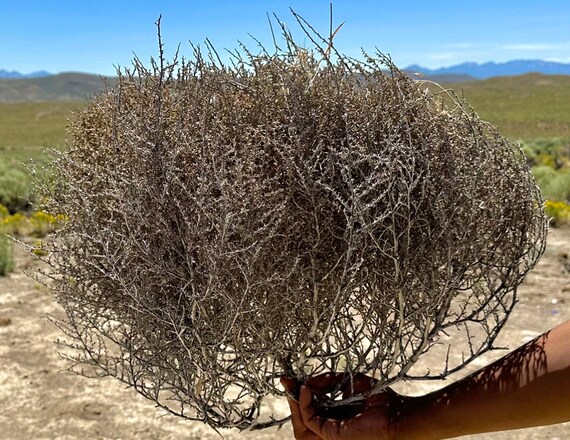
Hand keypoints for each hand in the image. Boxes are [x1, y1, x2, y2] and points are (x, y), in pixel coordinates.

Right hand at [281, 373, 402, 439]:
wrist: (396, 415)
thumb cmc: (379, 400)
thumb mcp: (350, 381)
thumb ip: (330, 380)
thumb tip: (310, 381)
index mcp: (338, 413)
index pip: (313, 403)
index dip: (302, 391)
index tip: (293, 377)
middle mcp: (332, 422)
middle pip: (304, 411)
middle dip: (294, 394)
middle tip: (287, 380)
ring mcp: (330, 430)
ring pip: (303, 417)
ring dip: (296, 399)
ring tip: (294, 383)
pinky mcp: (330, 433)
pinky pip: (310, 418)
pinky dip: (304, 403)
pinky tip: (305, 389)